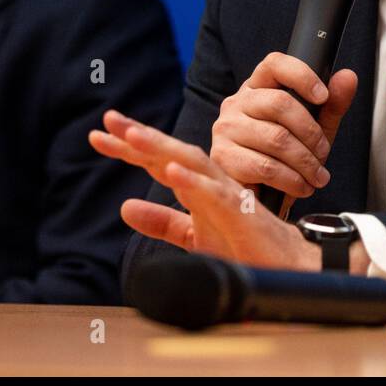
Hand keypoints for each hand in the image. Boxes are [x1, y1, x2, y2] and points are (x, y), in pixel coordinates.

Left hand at [89, 109, 322, 270]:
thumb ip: (163, 222)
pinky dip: (193, 181)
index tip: (97, 136)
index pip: (159, 160)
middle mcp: (211, 181)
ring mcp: (227, 194)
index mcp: (198, 185)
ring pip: (192, 162)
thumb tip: (125, 207)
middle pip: (172, 151)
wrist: (287, 266)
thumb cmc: (244, 246)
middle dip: (140, 135)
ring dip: (161, 147)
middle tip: (110, 119)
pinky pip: (216, 193)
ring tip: (132, 135)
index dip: (129, 147)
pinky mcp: (242, 212)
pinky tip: (171, 171)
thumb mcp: (194, 234)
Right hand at [209, 52, 358, 199]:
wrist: (263, 198)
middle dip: (311, 132)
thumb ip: (332, 104)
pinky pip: (266, 166)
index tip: (323, 96)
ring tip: (317, 176)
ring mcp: (226, 129)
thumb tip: (348, 77)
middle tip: (323, 153)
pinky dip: (292, 180)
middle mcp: (236, 103)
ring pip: (277, 138)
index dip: (301, 76)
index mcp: (258, 88)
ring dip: (306, 162)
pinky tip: (301, 186)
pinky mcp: (223, 158)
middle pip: (280, 103)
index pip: (274, 64)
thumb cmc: (287, 158)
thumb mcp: (316, 128)